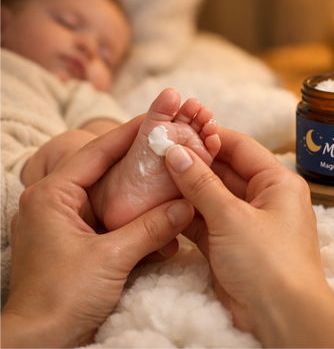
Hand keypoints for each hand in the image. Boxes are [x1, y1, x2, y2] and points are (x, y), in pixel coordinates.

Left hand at [1, 115, 194, 348]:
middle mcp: (55, 201)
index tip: (156, 118)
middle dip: (135, 157)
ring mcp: (66, 219)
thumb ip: (151, 229)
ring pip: (107, 191)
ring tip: (165, 172)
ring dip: (137, 186)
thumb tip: (186, 205)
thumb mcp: (112, 259)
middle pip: (103, 167)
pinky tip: (156, 211)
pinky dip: (132, 212)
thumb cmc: (61, 299)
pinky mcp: (77, 237)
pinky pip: (109, 214)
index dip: (128, 133)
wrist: (37, 344)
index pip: (96, 151)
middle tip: (165, 142)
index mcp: (52, 195)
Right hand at [165, 128, 320, 329]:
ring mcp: (246, 221)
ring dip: (188, 189)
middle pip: (225, 171)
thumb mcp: (231, 217)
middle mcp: (264, 198)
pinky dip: (188, 213)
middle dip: (195, 163)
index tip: (182, 130)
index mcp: (277, 182)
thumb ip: (200, 184)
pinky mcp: (232, 243)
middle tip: (162, 152)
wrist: (281, 318)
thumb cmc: (269, 262)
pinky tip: (164, 203)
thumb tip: (176, 152)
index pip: (241, 147)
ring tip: (158, 174)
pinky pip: (207, 220)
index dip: (211, 136)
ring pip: (213, 196)